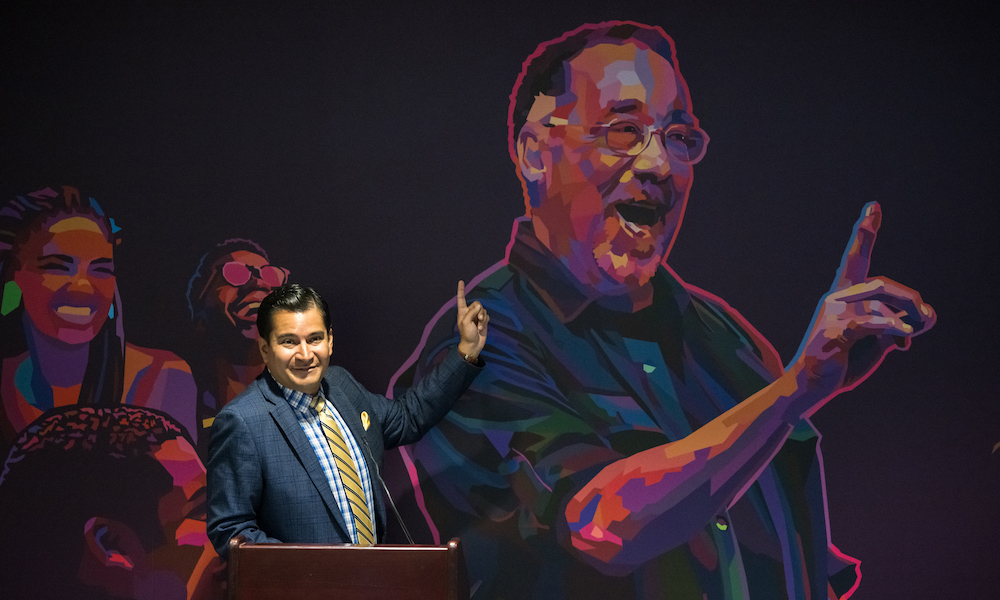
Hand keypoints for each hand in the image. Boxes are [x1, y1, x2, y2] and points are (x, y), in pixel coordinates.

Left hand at [456, 280, 488, 360]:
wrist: (473, 345)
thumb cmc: (467, 334)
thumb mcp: (466, 322)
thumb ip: (472, 312)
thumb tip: (479, 306)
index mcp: (462, 311)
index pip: (461, 298)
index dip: (461, 290)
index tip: (461, 281)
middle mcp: (469, 312)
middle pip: (477, 304)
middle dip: (479, 311)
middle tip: (479, 319)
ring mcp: (476, 316)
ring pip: (483, 310)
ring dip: (483, 318)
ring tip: (480, 326)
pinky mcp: (483, 321)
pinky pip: (487, 316)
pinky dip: (485, 321)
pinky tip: (482, 328)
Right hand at [789, 202, 935, 415]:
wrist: (810, 386)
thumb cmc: (842, 363)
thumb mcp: (877, 343)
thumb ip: (897, 327)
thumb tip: (919, 323)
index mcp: (843, 296)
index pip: (856, 259)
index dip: (865, 232)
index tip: (874, 206)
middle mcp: (837, 298)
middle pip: (882, 284)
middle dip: (910, 299)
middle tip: (925, 319)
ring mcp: (833, 313)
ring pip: (881, 302)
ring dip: (905, 318)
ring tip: (908, 336)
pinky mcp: (835, 330)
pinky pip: (872, 321)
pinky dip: (893, 326)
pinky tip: (904, 333)